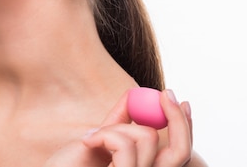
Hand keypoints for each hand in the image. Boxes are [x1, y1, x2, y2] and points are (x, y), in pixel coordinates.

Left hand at [45, 89, 192, 166]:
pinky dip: (104, 135)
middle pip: (179, 151)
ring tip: (92, 138)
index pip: (179, 154)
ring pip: (146, 137)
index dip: (185, 126)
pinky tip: (86, 142)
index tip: (178, 98)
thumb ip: (117, 124)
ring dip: (115, 127)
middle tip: (164, 93)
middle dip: (176, 117)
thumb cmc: (67, 166)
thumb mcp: (96, 142)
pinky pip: (125, 144)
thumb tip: (133, 94)